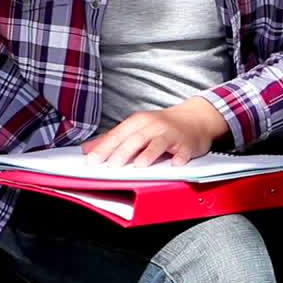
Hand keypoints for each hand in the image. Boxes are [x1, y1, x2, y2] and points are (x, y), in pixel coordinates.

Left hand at [80, 96, 228, 167]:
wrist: (195, 118)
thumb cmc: (162, 125)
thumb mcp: (136, 128)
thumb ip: (112, 139)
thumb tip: (87, 149)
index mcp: (138, 122)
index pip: (118, 135)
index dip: (104, 148)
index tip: (92, 160)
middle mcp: (153, 126)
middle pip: (136, 139)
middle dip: (123, 151)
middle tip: (112, 164)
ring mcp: (171, 134)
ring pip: (158, 143)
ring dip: (149, 154)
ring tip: (140, 165)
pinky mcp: (186, 144)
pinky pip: (183, 151)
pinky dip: (180, 157)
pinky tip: (176, 163)